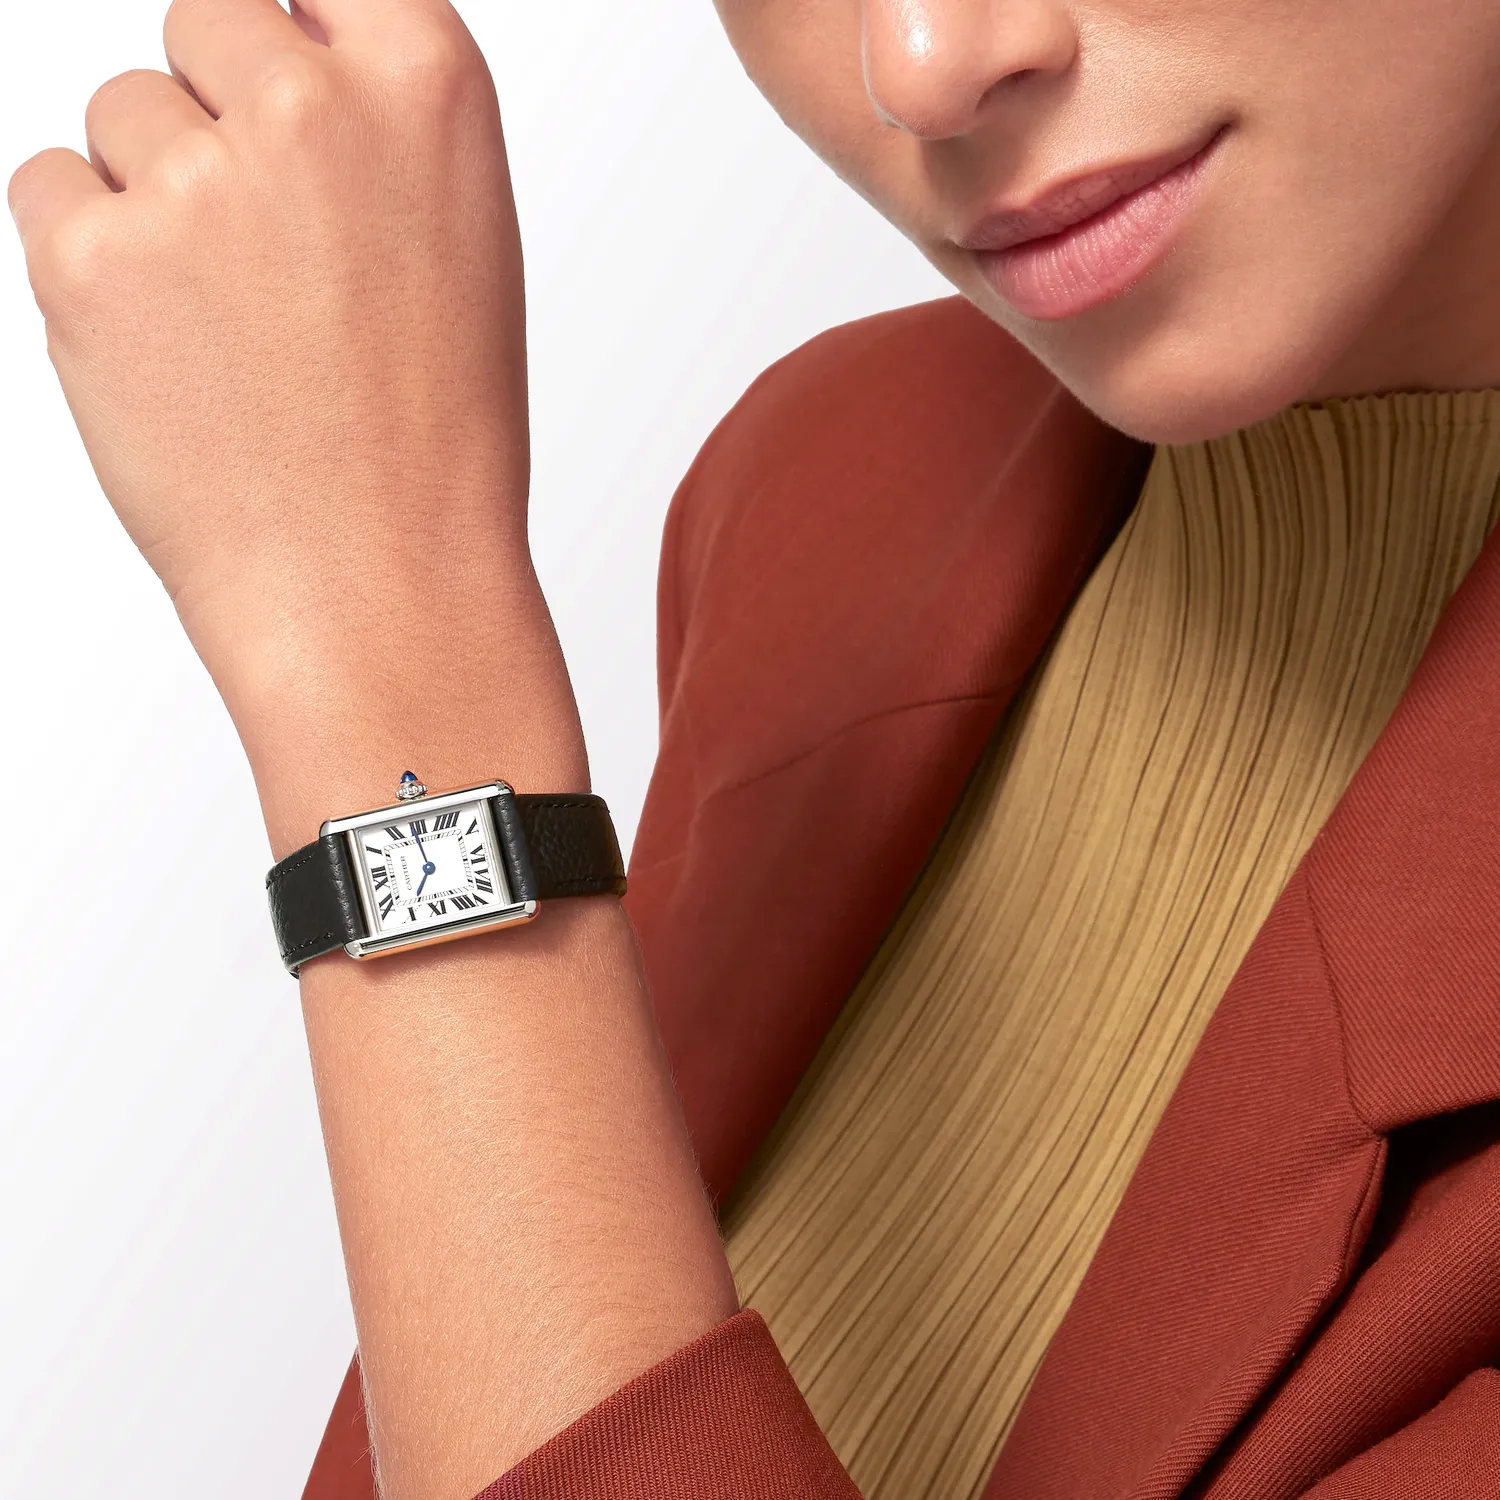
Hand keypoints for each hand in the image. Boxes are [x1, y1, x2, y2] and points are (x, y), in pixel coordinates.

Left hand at [9, 0, 581, 841]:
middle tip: (269, 255)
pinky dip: (90, 263)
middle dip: (216, 115)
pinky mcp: (93, 258)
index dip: (293, 51)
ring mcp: (198, 179)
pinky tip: (171, 353)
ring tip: (234, 332)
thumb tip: (267, 45)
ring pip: (120, 117)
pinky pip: (48, 191)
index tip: (284, 110)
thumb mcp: (458, 246)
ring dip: (155, 203)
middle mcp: (311, 107)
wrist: (381, 585)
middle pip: (201, 21)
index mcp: (428, 87)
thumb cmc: (431, 439)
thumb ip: (371, 125)